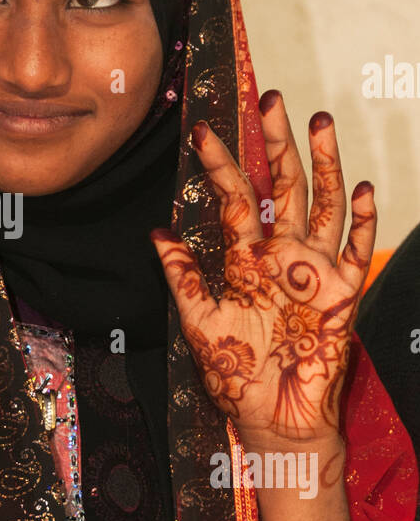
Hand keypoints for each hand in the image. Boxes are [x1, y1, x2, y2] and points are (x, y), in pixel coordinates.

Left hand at [151, 90, 375, 446]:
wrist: (276, 421)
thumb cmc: (237, 377)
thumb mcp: (200, 325)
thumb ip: (183, 278)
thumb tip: (157, 232)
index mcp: (246, 260)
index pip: (234, 200)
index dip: (220, 166)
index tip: (203, 131)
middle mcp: (282, 255)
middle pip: (282, 186)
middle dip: (276, 143)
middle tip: (270, 100)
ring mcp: (315, 269)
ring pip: (322, 203)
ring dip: (323, 163)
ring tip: (320, 121)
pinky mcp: (342, 292)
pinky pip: (355, 248)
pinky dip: (362, 218)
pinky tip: (361, 186)